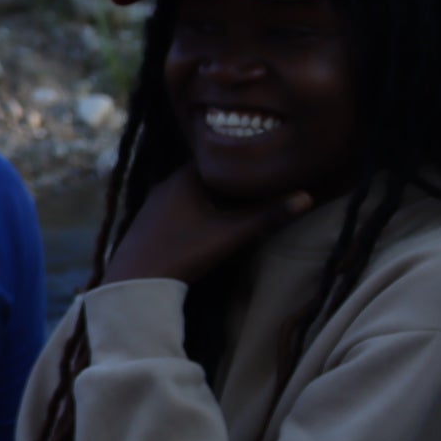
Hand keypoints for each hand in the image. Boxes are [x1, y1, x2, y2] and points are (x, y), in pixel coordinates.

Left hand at [99, 165, 312, 287]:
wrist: (133, 283)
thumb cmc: (183, 253)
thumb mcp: (230, 234)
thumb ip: (268, 216)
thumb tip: (307, 197)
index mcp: (185, 177)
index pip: (220, 157)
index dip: (243, 160)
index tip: (264, 163)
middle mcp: (166, 184)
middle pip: (206, 174)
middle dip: (230, 179)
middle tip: (257, 182)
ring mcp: (153, 203)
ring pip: (191, 191)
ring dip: (212, 196)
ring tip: (236, 202)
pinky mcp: (147, 222)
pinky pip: (178, 206)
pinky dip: (195, 209)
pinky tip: (206, 220)